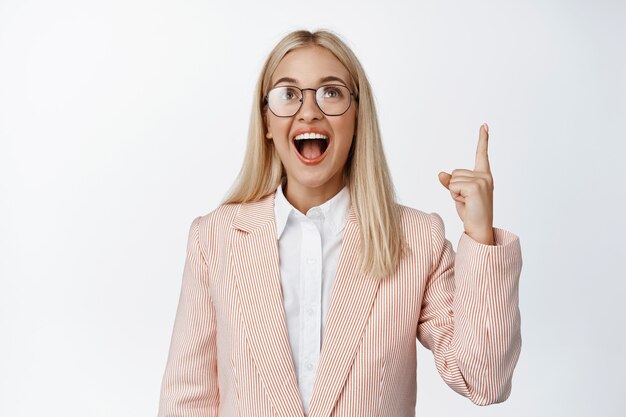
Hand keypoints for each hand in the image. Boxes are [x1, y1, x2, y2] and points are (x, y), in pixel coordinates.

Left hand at [438, 123, 494, 244]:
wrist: (480, 229)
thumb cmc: (471, 212)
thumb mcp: (459, 195)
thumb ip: (450, 182)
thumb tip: (440, 173)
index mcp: (484, 176)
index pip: (482, 154)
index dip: (483, 139)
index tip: (484, 125)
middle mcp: (485, 176)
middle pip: (455, 172)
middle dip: (454, 187)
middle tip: (466, 201)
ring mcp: (481, 181)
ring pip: (452, 180)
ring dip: (454, 193)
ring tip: (467, 203)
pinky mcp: (475, 187)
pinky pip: (452, 186)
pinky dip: (455, 196)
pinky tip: (466, 204)